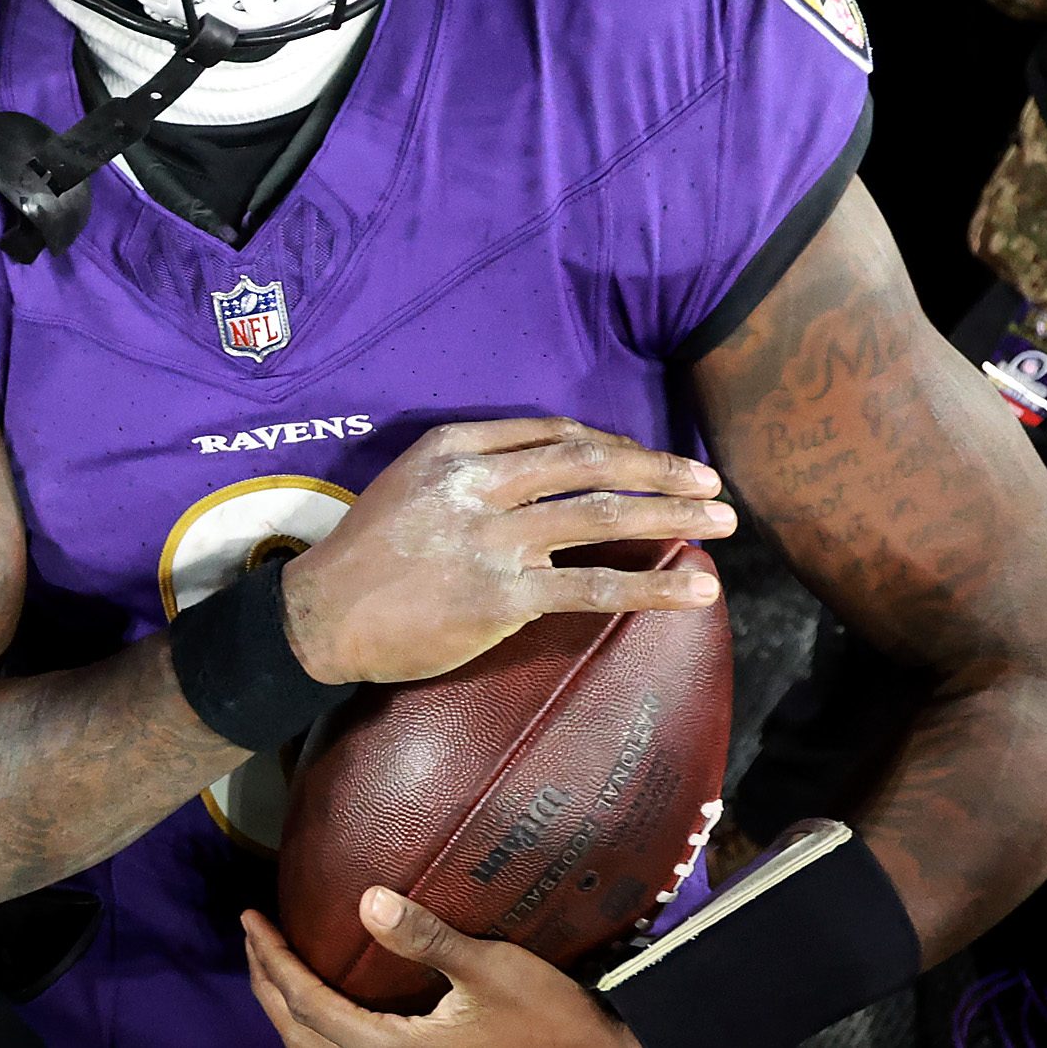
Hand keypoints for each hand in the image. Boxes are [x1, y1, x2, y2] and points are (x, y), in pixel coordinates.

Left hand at [241, 900, 637, 1047]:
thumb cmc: (551, 1022)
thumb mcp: (492, 970)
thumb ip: (427, 938)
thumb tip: (366, 898)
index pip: (309, 1004)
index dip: (272, 960)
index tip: (249, 916)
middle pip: (300, 1036)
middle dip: (266, 986)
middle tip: (252, 937)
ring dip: (289, 1010)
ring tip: (277, 965)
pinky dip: (321, 1028)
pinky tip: (331, 998)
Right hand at [281, 418, 731, 683]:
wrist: (323, 614)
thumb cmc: (368, 551)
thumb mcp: (413, 481)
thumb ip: (477, 464)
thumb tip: (558, 470)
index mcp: (456, 448)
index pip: (556, 433)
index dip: (616, 446)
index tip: (652, 461)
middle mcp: (478, 484)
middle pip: (589, 464)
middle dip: (661, 471)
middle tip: (711, 482)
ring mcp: (493, 540)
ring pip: (602, 516)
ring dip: (673, 516)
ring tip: (723, 524)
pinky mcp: (502, 596)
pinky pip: (594, 587)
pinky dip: (654, 587)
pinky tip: (697, 590)